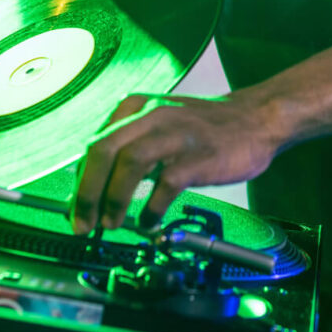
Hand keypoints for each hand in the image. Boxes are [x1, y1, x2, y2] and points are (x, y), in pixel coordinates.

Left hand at [71, 91, 277, 233]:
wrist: (256, 118)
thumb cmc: (204, 127)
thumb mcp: (161, 124)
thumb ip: (129, 147)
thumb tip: (92, 188)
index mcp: (139, 107)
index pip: (95, 143)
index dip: (80, 182)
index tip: (76, 210)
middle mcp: (154, 114)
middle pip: (104, 149)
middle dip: (87, 192)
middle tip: (83, 224)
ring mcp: (178, 134)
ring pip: (130, 161)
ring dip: (113, 199)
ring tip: (112, 224)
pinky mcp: (200, 156)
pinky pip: (166, 184)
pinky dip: (151, 208)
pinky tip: (150, 222)